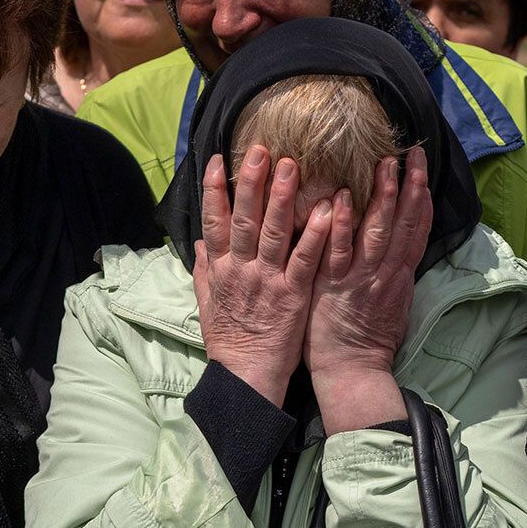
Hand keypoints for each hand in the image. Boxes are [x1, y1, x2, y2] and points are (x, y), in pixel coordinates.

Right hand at [194, 145, 332, 404]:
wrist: (246, 378)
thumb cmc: (229, 342)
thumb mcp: (207, 305)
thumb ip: (204, 270)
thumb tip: (199, 242)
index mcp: (221, 270)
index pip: (214, 222)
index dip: (214, 190)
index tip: (218, 160)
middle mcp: (242, 270)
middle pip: (245, 218)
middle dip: (251, 182)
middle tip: (261, 149)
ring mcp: (268, 281)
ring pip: (274, 232)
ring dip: (282, 198)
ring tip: (290, 166)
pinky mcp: (293, 295)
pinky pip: (305, 260)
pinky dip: (315, 234)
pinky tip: (327, 210)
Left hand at [306, 147, 432, 433]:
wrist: (352, 373)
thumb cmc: (366, 341)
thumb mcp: (391, 303)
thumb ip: (394, 273)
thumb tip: (400, 247)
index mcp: (399, 276)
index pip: (416, 229)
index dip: (421, 197)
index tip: (422, 166)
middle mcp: (385, 274)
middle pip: (404, 224)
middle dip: (410, 186)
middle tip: (413, 154)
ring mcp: (361, 280)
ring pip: (377, 233)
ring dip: (382, 198)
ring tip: (386, 165)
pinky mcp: (334, 288)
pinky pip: (338, 253)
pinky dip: (343, 225)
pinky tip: (342, 199)